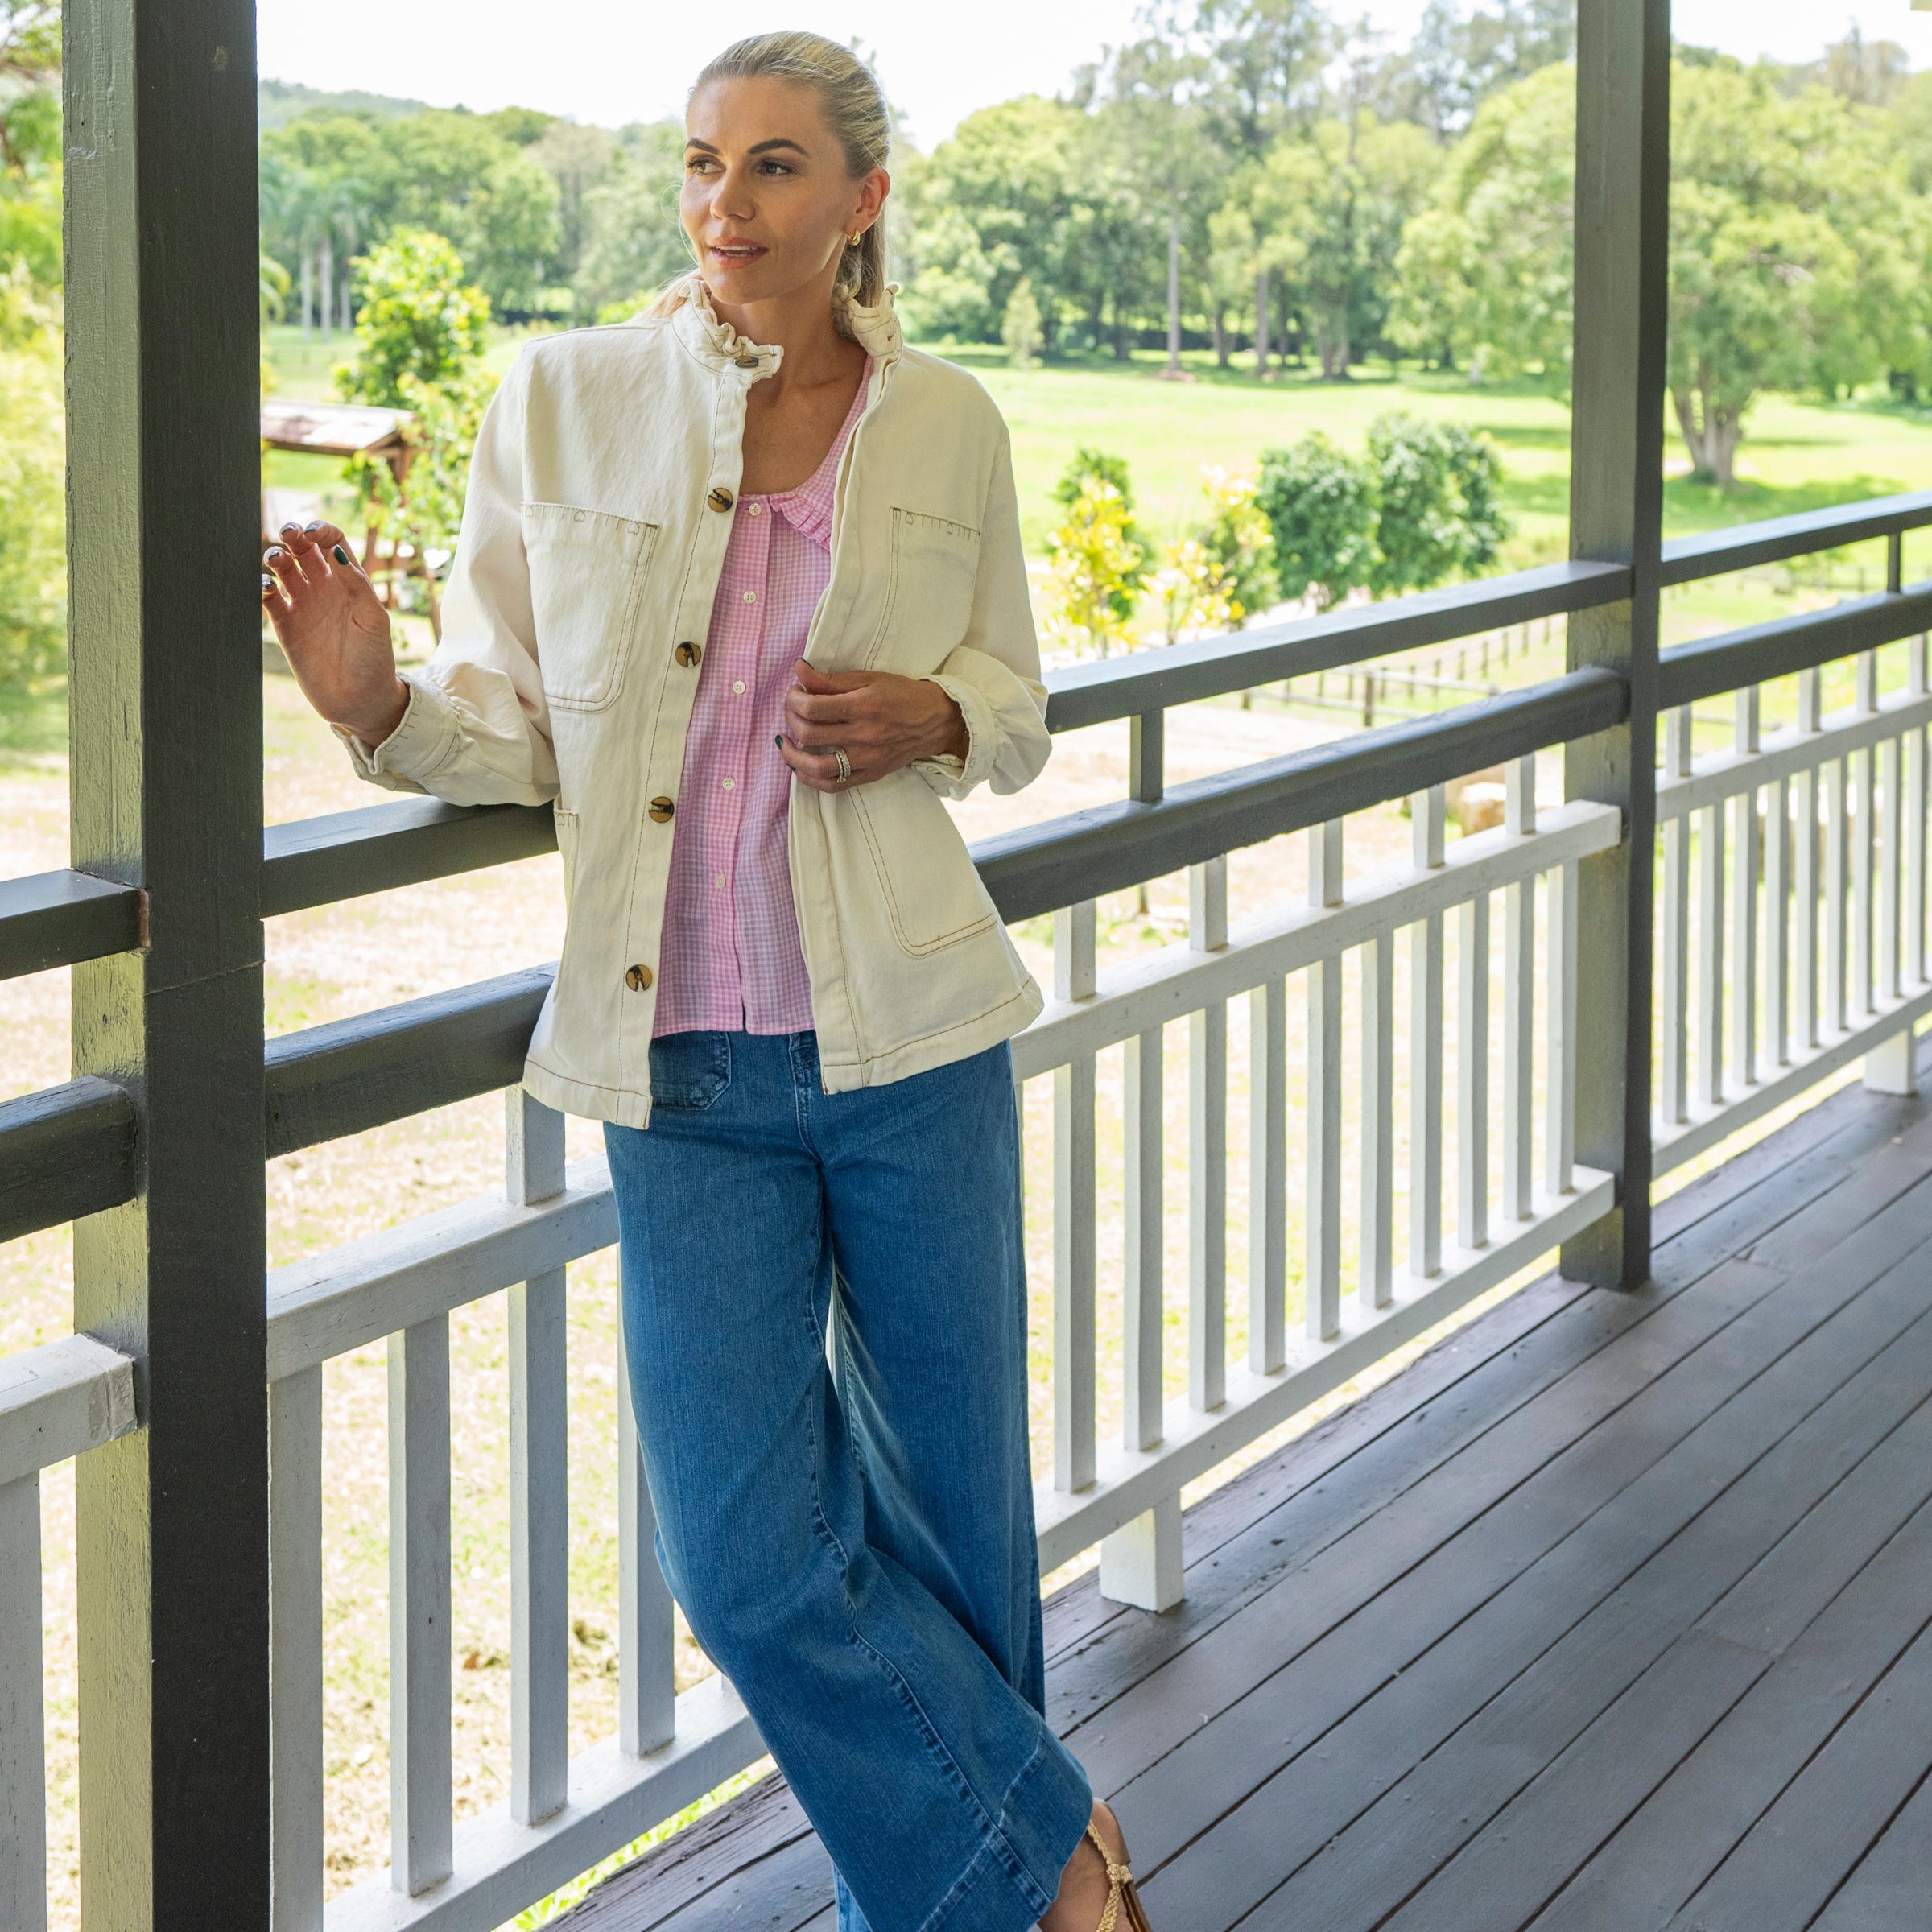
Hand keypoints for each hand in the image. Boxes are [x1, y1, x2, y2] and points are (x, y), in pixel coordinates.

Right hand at [261, 520, 408, 746]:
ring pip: (283, 568)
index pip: (332, 542)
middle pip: (303, 549)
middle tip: (289, 533)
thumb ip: (356, 584)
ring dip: (276, 556)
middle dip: (294, 535)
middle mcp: (324, 588)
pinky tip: (266, 586)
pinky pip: (268, 598)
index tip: (314, 533)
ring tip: (277, 559)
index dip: (322, 531)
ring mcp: (303, 605)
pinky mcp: (284, 625)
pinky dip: (262, 586)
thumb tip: (335, 550)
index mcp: (349, 581)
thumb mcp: (373, 619)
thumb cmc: (374, 659)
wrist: (359, 699)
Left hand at [778, 659, 967, 793]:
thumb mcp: (869, 679)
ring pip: (817, 767)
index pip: (813, 707)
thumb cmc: (902, 695)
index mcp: (865, 706)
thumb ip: (831, 680)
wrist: (936, 721)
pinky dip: (810, 779)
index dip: (794, 700)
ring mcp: (868, 759)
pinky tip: (801, 767)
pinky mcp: (870, 774)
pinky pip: (833, 785)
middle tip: (792, 711)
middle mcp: (865, 735)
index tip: (795, 693)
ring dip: (793, 756)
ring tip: (786, 743)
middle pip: (810, 734)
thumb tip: (799, 670)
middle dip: (791, 720)